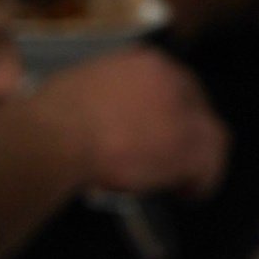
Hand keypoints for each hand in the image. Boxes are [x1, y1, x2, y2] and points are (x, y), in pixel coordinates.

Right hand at [42, 48, 226, 200]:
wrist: (54, 137)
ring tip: (181, 184)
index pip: (171, 85)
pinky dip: (201, 183)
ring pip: (210, 136)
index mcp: (142, 63)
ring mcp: (183, 111)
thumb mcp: (76, 93)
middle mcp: (169, 78)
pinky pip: (210, 165)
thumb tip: (93, 121)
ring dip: (196, 161)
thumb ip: (97, 101)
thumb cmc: (48, 121)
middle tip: (168, 162)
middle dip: (184, 134)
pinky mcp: (188, 145)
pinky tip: (187, 196)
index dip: (166, 113)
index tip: (155, 134)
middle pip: (195, 107)